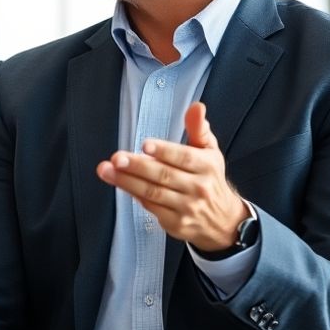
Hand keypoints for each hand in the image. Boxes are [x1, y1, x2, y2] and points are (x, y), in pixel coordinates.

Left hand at [95, 102, 249, 252]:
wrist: (222, 220)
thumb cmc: (209, 178)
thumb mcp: (209, 151)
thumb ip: (199, 129)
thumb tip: (196, 106)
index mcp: (207, 166)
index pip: (184, 157)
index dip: (164, 151)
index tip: (145, 145)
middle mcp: (199, 187)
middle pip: (164, 175)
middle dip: (137, 166)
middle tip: (116, 158)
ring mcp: (187, 207)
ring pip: (153, 192)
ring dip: (127, 181)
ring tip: (107, 171)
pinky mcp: (176, 223)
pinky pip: (151, 207)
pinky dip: (135, 195)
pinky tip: (120, 184)